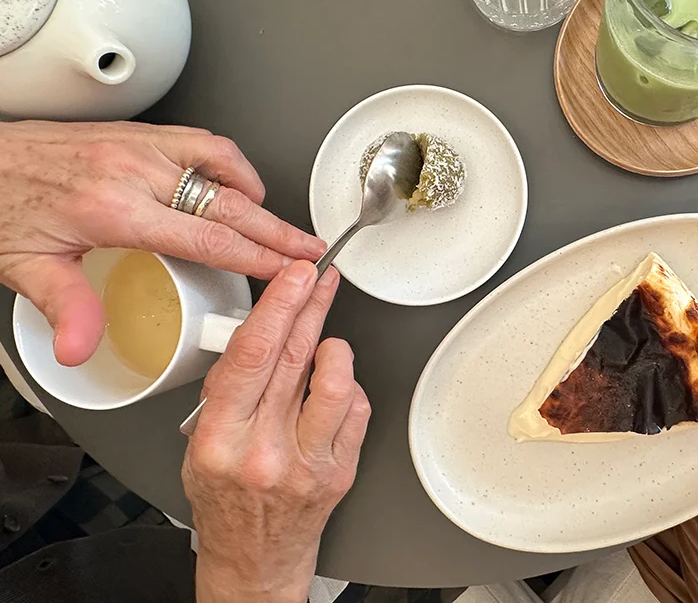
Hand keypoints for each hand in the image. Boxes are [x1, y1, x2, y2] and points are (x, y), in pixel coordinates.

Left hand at [0, 120, 326, 365]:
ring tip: (280, 224)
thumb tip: (82, 349)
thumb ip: (64, 307)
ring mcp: (139, 147)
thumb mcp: (24, 265)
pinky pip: (201, 142)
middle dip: (278, 232)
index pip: (209, 239)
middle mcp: (134, 172)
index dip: (258, 257)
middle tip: (309, 250)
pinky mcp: (137, 134)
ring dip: (259, 198)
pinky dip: (230, 162)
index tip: (289, 270)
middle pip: (230, 205)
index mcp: (113, 208)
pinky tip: (237, 181)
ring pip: (223, 168)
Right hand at [183, 262, 369, 602]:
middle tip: (318, 278)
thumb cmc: (225, 501)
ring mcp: (307, 463)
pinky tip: (335, 384)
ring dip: (334, 349)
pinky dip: (348, 387)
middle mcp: (265, 451)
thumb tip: (259, 333)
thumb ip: (226, 391)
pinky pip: (356, 411)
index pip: (252, 357)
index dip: (277, 308)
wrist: (253, 559)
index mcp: (222, 439)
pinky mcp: (340, 472)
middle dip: (309, 306)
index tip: (291, 279)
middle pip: (294, 359)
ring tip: (327, 337)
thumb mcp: (200, 445)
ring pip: (334, 384)